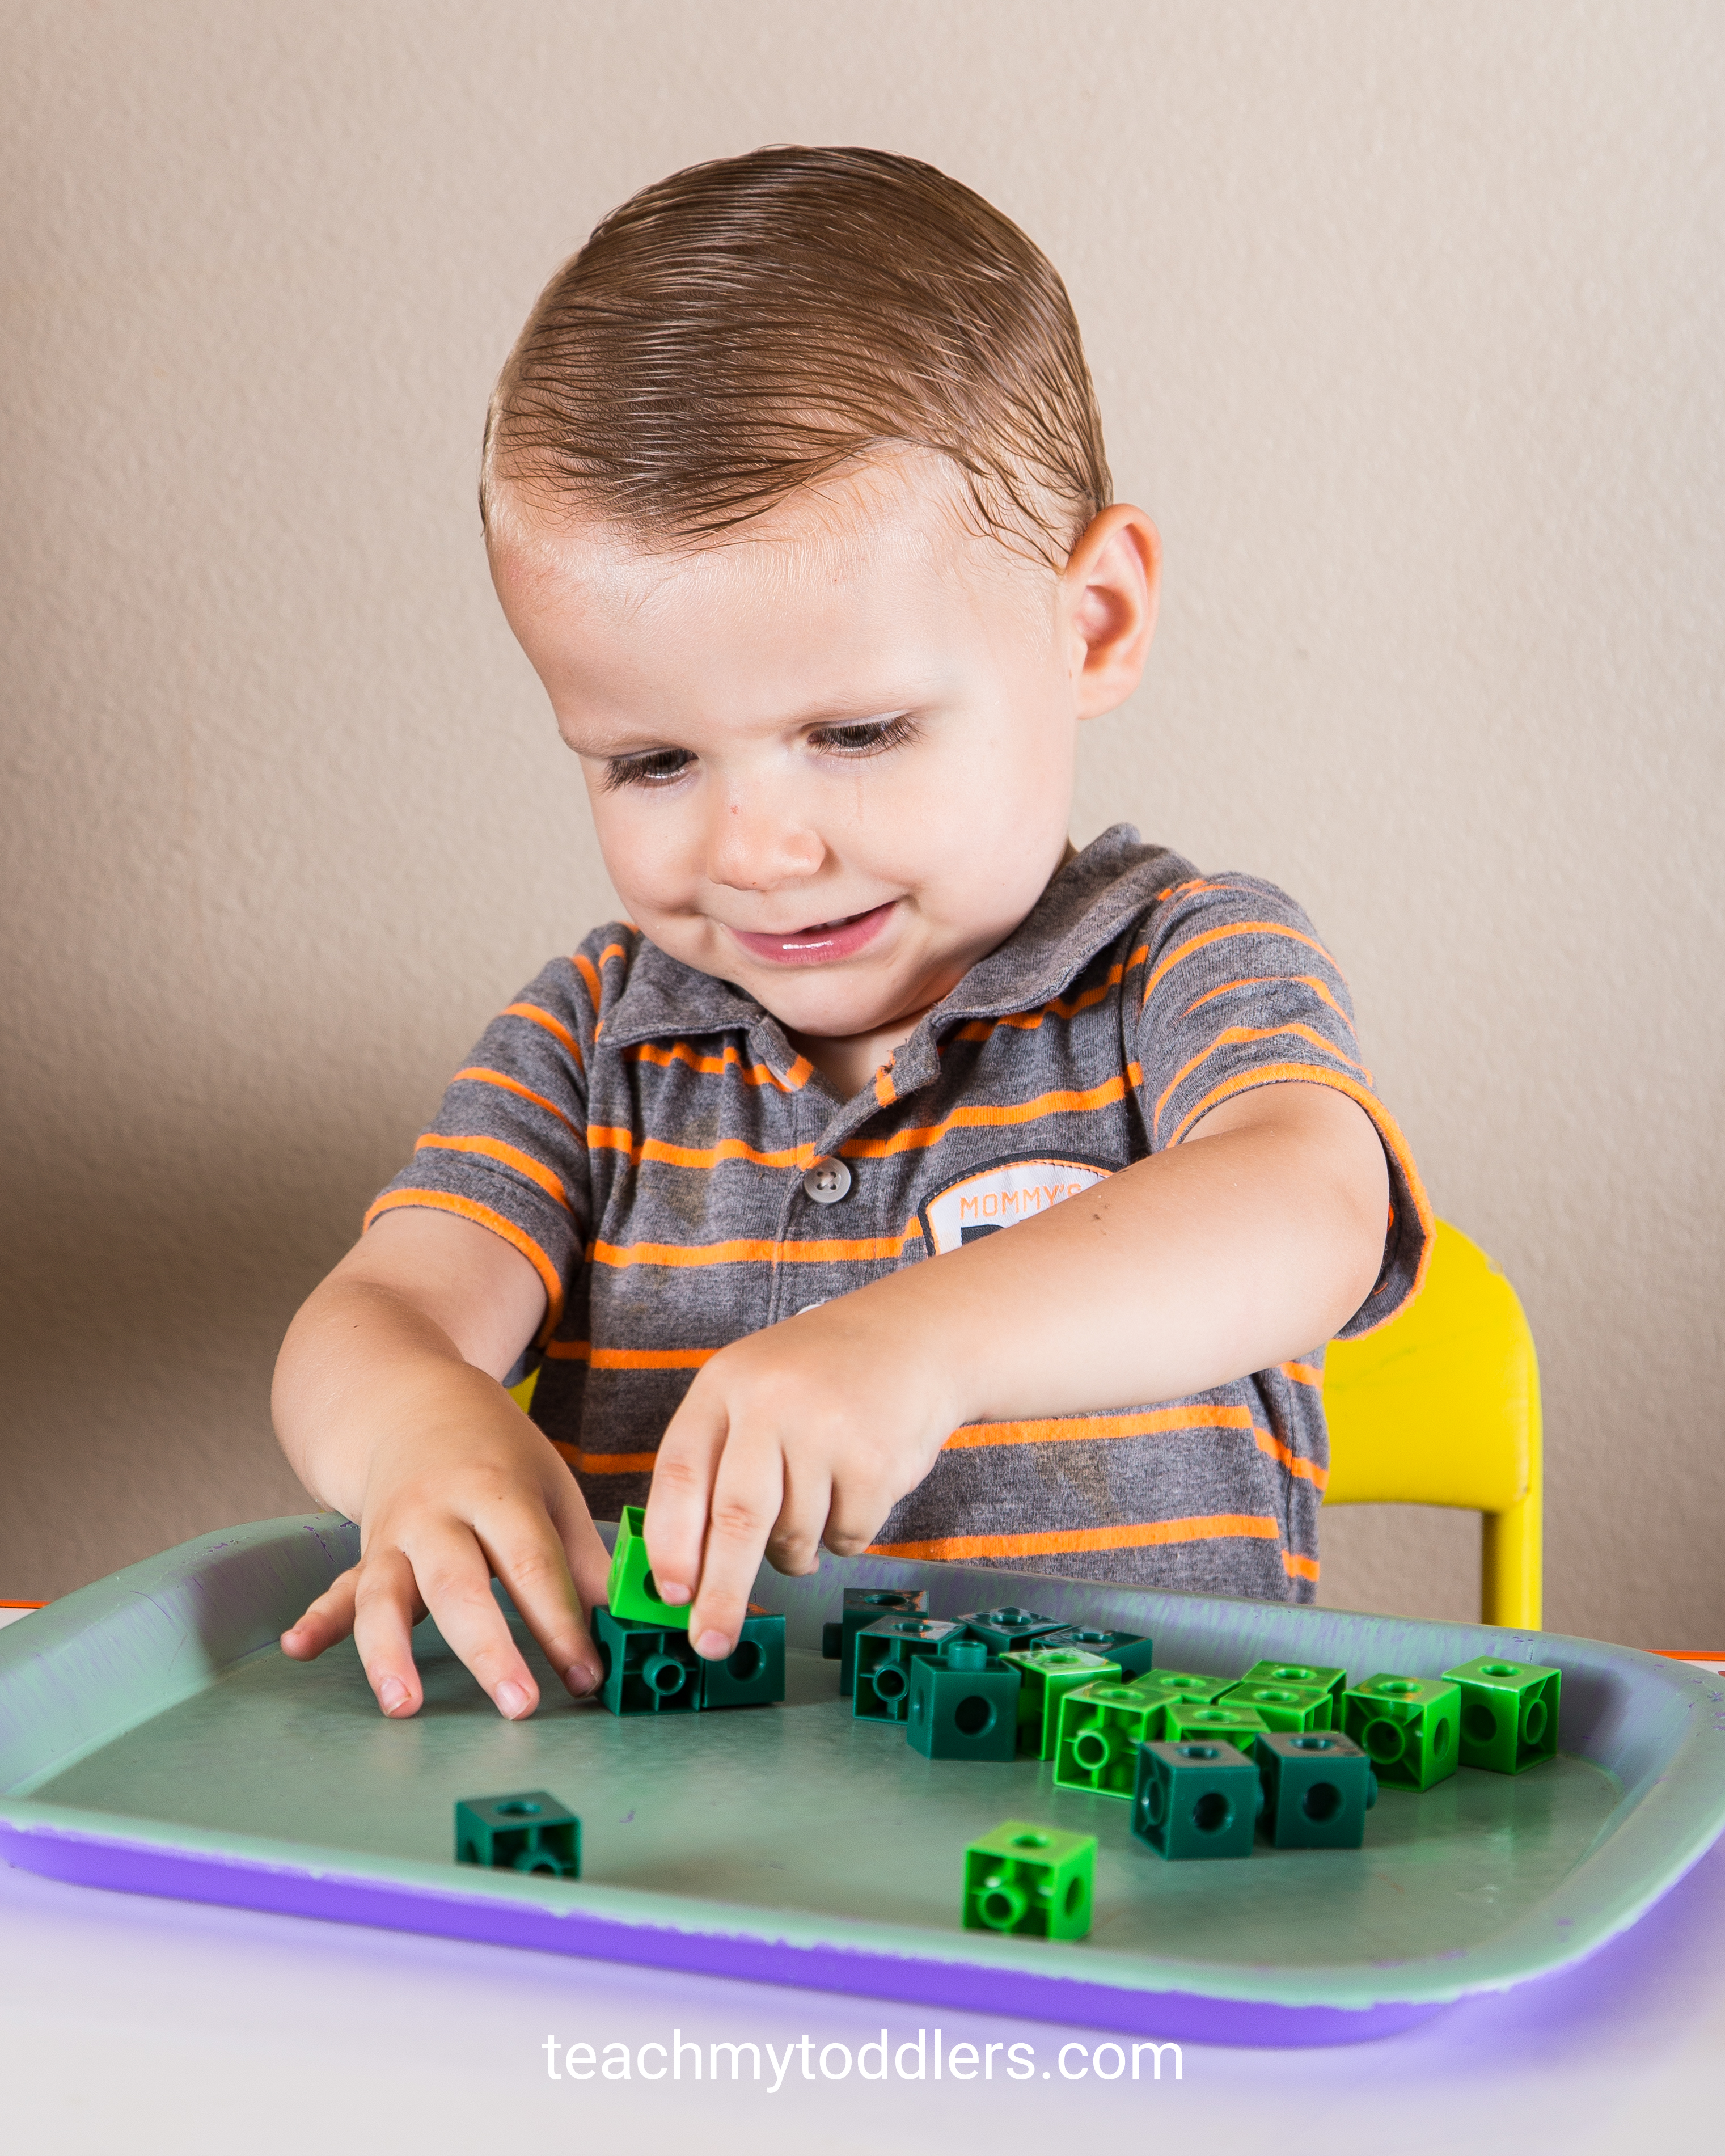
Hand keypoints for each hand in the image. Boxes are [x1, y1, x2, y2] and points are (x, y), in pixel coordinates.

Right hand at [280, 1367, 611, 1718]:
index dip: (561, 1624)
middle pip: (460, 1585)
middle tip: (519, 1706)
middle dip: (489, 1650)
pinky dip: (317, 1621)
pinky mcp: (364, 1553)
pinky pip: (338, 1588)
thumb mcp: (552, 1489)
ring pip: (386, 1595)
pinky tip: (298, 1649)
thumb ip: (584, 1561)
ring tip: (403, 1704)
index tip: (587, 1676)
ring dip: (390, 1652)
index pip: (533, 1565)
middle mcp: (439, 1512)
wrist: (415, 1403)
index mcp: (498, 1491)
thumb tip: (628, 1624)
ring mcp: (393, 1534)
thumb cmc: (499, 1456)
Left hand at [642, 1288, 963, 1659]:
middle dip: (722, 1593)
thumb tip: (683, 1571)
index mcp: (724, 1385)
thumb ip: (713, 1464)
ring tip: (809, 1508)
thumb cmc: (818, 1380)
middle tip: (711, 1642)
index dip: (671, 1544)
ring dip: (795, 1550)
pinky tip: (852, 1489)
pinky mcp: (876, 1458)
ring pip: (794, 1536)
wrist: (914, 1338)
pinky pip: (846, 1536)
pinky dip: (844, 1535)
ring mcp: (828, 1429)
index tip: (670, 1596)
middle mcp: (772, 1402)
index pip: (680, 1474)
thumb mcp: (750, 1393)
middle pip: (737, 1519)